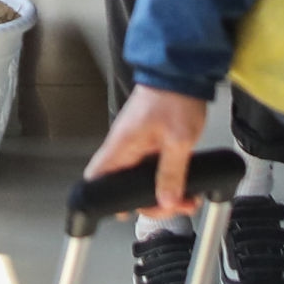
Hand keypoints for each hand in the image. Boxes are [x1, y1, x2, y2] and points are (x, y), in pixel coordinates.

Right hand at [86, 88, 213, 216]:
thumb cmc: (174, 97)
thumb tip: (166, 200)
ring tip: (187, 197)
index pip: (96, 177)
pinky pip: (153, 166)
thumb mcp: (178, 140)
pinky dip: (168, 177)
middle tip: (173, 206)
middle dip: (151, 201)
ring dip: (163, 191)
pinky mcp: (150, 139)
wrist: (182, 71)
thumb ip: (172, 173)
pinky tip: (184, 182)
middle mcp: (125, 146)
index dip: (104, 199)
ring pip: (142, 177)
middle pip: (125, 185)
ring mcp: (137, 143)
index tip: (124, 212)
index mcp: (122, 146)